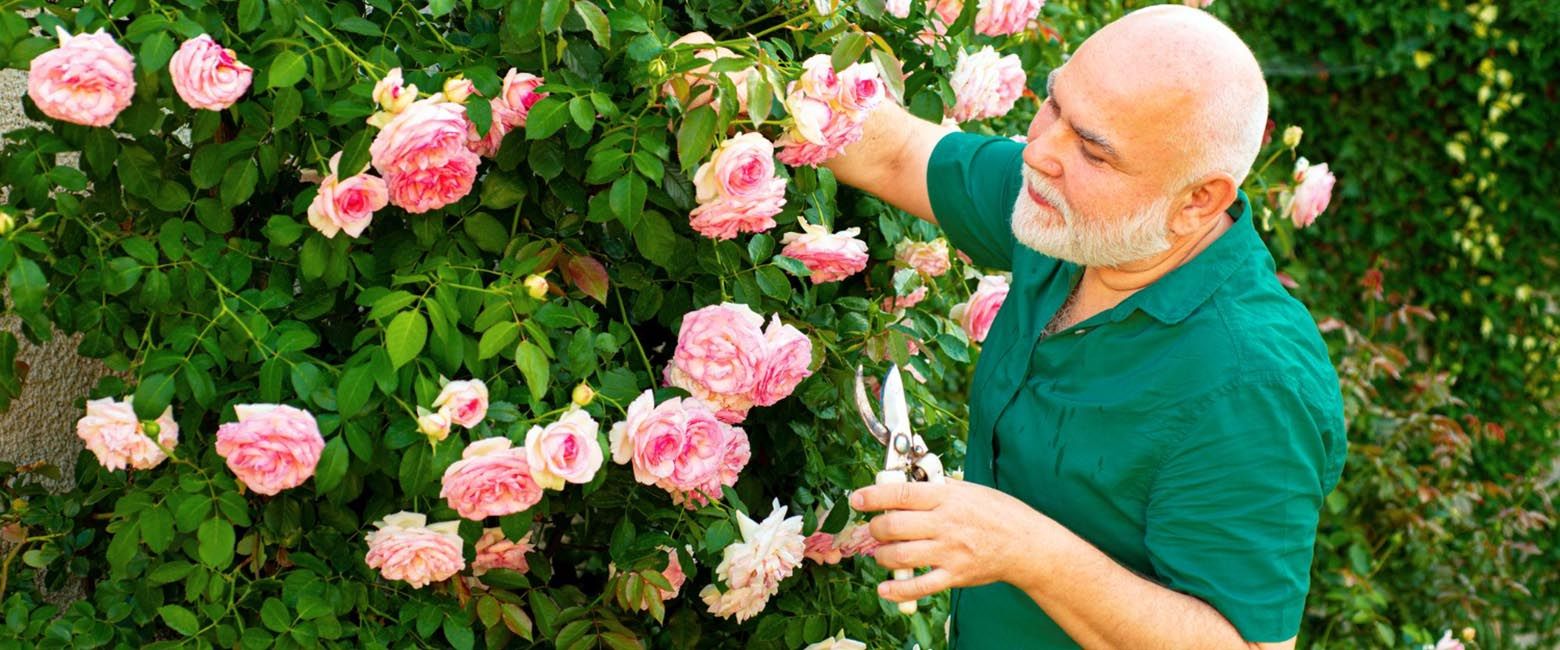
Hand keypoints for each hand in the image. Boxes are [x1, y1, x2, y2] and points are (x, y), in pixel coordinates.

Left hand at [850, 477, 1053, 602]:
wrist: (1026, 545)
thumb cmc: (998, 513)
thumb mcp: (968, 490)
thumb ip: (937, 488)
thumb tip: (906, 481)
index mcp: (947, 498)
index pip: (901, 494)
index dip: (874, 496)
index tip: (857, 498)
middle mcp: (945, 524)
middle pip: (894, 526)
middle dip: (875, 528)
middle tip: (874, 528)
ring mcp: (949, 552)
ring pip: (900, 556)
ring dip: (882, 556)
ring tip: (882, 553)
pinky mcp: (954, 576)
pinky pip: (919, 586)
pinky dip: (897, 590)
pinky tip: (885, 589)